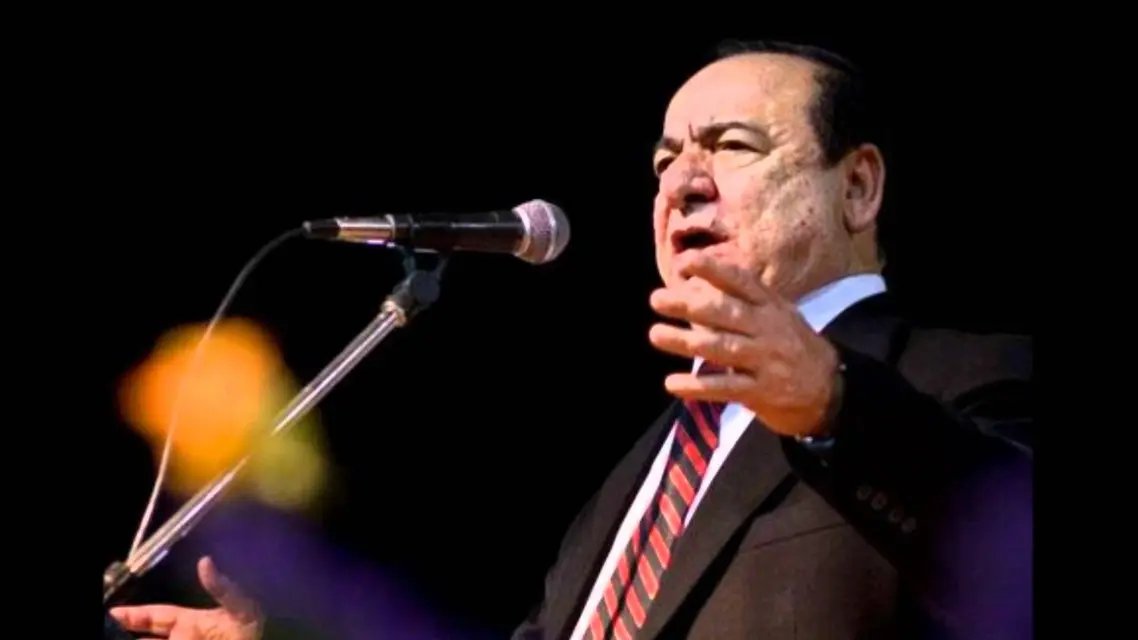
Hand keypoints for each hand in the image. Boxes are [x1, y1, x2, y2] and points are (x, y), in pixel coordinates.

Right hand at [109, 556, 262, 639]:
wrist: (273, 639)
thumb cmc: (258, 628)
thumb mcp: (243, 605)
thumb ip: (222, 587)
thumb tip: (204, 562)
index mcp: (193, 622)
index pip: (154, 616)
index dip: (131, 615)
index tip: (111, 614)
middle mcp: (187, 636)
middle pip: (148, 638)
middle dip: (128, 633)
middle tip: (108, 632)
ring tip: (116, 638)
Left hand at [648, 248, 840, 437]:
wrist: (831, 390)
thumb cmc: (793, 346)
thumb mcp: (779, 315)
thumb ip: (746, 299)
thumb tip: (701, 281)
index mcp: (771, 306)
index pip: (741, 282)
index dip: (713, 269)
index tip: (685, 262)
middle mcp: (769, 329)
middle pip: (726, 313)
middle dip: (689, 305)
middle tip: (657, 299)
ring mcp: (766, 361)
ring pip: (722, 348)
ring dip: (685, 341)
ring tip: (656, 335)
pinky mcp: (762, 392)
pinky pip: (725, 388)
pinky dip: (698, 387)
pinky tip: (672, 384)